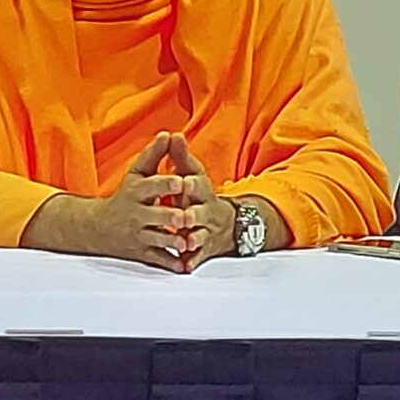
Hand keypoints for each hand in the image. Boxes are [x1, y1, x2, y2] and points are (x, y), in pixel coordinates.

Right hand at [23, 131, 195, 271]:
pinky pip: (158, 260)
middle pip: (156, 215)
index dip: (166, 184)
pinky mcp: (143, 252)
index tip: (180, 182)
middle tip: (186, 217)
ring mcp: (139, 234)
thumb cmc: (126, 196)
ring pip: (158, 239)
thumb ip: (154, 155)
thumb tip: (170, 133)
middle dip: (171, 217)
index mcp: (137, 192)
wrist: (97, 227)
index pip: (151, 186)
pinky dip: (171, 263)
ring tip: (188, 242)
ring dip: (174, 241)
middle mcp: (137, 214)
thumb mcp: (137, 174)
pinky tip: (184, 265)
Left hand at [157, 132, 237, 272]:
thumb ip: (181, 157)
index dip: (192, 184)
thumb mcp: (193, 174)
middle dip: (194, 214)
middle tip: (185, 217)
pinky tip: (185, 265)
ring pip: (201, 235)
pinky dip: (193, 261)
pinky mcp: (204, 248)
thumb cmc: (200, 196)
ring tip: (186, 242)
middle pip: (201, 212)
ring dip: (195, 238)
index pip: (199, 186)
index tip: (184, 182)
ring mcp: (206, 230)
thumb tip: (173, 134)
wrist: (226, 223)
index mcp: (201, 192)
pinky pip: (199, 256)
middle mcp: (206, 211)